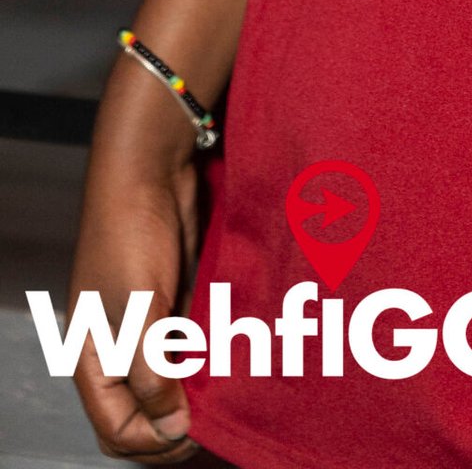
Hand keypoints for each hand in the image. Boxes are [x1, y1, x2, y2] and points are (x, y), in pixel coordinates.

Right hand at [67, 116, 204, 459]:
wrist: (150, 170)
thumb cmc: (128, 233)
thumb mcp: (137, 309)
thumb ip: (152, 370)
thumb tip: (173, 428)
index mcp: (95, 360)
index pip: (117, 430)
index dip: (152, 440)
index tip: (192, 433)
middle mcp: (121, 351)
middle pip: (146, 414)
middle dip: (177, 424)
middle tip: (215, 422)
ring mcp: (151, 326)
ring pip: (175, 381)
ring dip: (200, 392)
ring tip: (231, 395)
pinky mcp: (178, 302)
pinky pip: (195, 347)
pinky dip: (212, 358)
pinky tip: (238, 359)